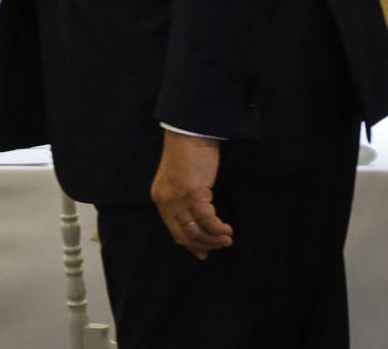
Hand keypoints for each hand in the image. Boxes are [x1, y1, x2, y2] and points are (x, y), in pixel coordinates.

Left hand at [149, 130, 232, 258]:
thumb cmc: (188, 153)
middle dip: (203, 244)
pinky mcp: (193, 193)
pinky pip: (206, 219)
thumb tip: (198, 220)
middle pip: (183, 235)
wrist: (189, 133)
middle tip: (220, 246)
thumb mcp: (181, 181)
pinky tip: (227, 229)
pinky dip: (217, 228)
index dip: (190, 244)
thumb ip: (184, 200)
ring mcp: (178, 198)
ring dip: (213, 238)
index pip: (174, 230)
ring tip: (227, 238)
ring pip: (195, 230)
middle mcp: (166, 202)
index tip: (204, 253)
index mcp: (161, 199)